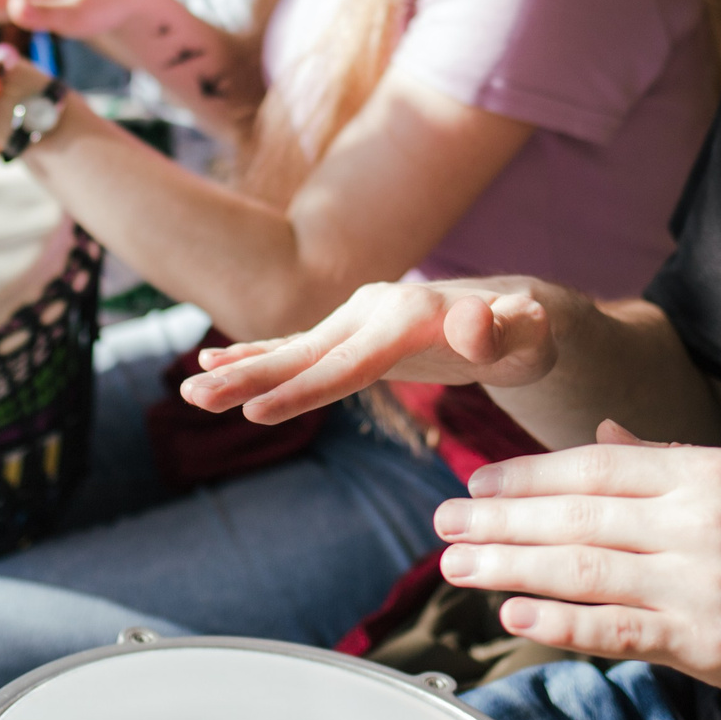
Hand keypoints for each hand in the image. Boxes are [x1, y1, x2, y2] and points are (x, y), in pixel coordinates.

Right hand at [181, 277, 570, 424]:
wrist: (519, 313)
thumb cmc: (529, 333)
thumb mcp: (530, 336)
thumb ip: (504, 329)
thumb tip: (476, 319)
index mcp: (408, 316)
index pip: (349, 364)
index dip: (303, 390)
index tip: (256, 411)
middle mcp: (374, 308)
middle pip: (306, 353)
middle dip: (250, 379)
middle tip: (195, 398)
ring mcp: (358, 316)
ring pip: (293, 350)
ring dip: (242, 370)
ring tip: (190, 389)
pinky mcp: (353, 331)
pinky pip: (301, 347)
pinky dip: (260, 357)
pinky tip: (219, 366)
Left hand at [435, 420, 720, 719]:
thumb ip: (670, 458)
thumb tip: (598, 436)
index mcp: (710, 473)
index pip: (597, 466)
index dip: (529, 474)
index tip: (478, 481)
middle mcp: (703, 523)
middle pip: (578, 516)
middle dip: (501, 520)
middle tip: (443, 522)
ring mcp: (702, 587)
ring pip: (584, 571)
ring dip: (510, 567)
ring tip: (455, 567)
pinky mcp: (706, 647)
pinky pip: (616, 631)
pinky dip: (559, 622)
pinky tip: (513, 613)